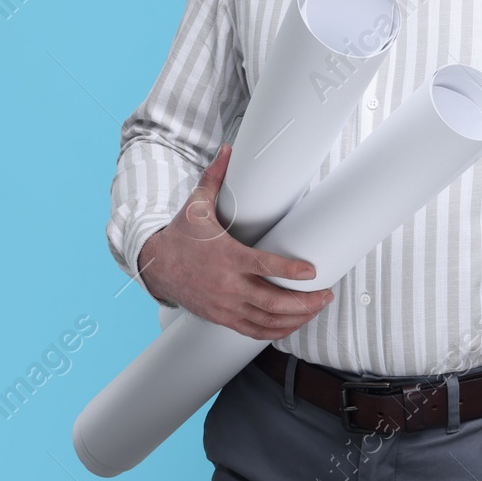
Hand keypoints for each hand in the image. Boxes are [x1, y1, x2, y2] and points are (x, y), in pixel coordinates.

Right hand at [136, 143, 334, 339]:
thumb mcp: (196, 206)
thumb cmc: (181, 237)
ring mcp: (225, 305)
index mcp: (226, 257)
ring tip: (316, 308)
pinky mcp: (222, 317)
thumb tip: (227, 149)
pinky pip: (253, 330)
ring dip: (295, 319)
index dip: (289, 271)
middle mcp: (227, 286)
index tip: (312, 272)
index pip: (262, 267)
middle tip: (326, 295)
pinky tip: (292, 324)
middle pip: (271, 302)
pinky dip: (276, 331)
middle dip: (304, 302)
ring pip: (266, 320)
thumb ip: (214, 178)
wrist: (156, 267)